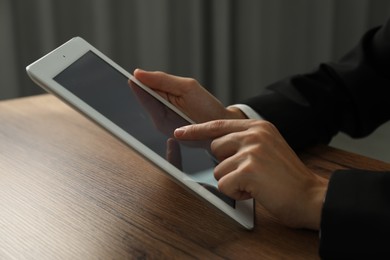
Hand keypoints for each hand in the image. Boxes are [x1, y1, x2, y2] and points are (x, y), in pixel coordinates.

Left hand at [132, 69, 246, 122]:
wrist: (223, 129)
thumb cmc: (209, 111)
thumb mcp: (188, 89)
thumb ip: (162, 80)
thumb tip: (139, 73)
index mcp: (160, 118)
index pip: (142, 96)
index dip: (137, 82)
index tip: (132, 72)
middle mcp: (158, 122)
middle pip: (146, 96)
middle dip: (149, 84)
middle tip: (153, 78)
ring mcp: (164, 122)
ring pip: (154, 98)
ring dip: (158, 88)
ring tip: (168, 89)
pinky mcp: (170, 120)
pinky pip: (162, 102)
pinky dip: (166, 94)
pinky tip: (174, 95)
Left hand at [174, 119, 327, 229]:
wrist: (311, 196)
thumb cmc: (288, 178)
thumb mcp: (269, 148)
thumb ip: (246, 142)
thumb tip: (217, 146)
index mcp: (259, 126)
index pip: (218, 124)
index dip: (196, 129)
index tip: (180, 132)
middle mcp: (254, 134)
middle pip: (215, 148)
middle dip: (226, 165)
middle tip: (249, 173)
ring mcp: (251, 151)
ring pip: (218, 169)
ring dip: (232, 181)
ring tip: (256, 183)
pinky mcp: (248, 170)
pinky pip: (224, 184)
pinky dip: (237, 193)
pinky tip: (256, 191)